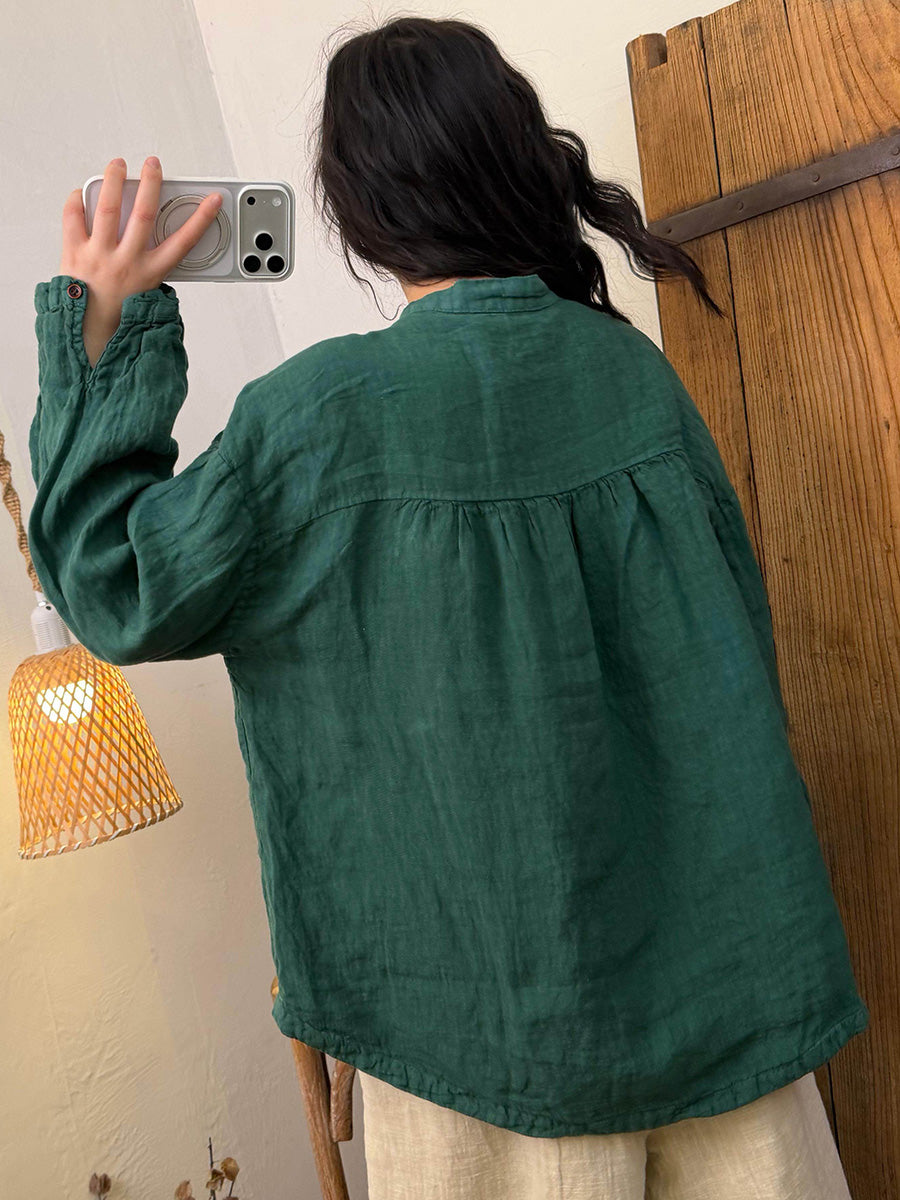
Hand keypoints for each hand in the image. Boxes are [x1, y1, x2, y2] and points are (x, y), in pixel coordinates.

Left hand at [59, 155, 222, 366]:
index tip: (213, 199)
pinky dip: (77, 200)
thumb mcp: (148, 292)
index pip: (183, 241)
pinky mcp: (74, 252)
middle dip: (151, 184)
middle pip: (143, 213)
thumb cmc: (119, 314)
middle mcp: (126, 261)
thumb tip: (158, 235)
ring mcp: (99, 255)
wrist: (88, 332)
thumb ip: (154, 265)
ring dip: (114, 180)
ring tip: (118, 164)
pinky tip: (83, 191)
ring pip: (108, 208)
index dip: (201, 218)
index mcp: (150, 273)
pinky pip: (73, 218)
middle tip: (153, 165)